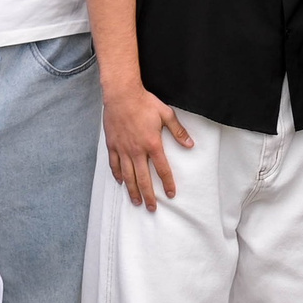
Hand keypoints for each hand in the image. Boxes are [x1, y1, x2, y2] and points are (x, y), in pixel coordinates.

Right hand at [103, 86, 192, 209]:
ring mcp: (123, 149)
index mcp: (152, 144)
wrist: (122, 94)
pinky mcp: (112, 145)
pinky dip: (117, 175)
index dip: (167, 183)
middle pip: (143, 178)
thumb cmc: (145, 103)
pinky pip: (114, 164)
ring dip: (132, 190)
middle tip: (151, 208)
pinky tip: (121, 182)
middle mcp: (137, 150)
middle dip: (148, 195)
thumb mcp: (166, 114)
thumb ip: (179, 132)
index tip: (171, 194)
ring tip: (136, 202)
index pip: (162, 169)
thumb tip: (190, 145)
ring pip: (128, 175)